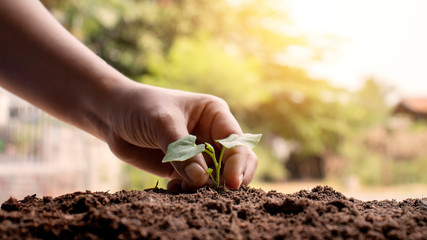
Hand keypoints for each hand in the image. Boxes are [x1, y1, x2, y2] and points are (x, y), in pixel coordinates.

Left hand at [102, 81, 257, 190]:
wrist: (113, 116)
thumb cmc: (140, 108)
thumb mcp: (161, 122)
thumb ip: (182, 150)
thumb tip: (202, 179)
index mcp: (215, 115)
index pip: (236, 141)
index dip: (238, 162)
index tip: (231, 182)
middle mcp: (212, 134)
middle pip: (236, 161)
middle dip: (231, 178)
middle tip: (220, 194)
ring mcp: (199, 153)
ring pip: (217, 177)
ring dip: (206, 188)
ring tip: (183, 188)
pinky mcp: (184, 169)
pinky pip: (196, 186)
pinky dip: (189, 192)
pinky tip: (172, 188)